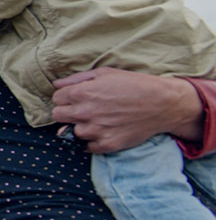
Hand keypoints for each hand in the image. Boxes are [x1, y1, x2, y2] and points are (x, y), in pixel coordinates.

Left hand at [52, 68, 202, 152]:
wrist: (163, 104)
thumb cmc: (134, 85)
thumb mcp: (105, 73)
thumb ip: (76, 79)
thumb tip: (56, 84)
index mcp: (81, 93)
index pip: (56, 99)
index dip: (65, 97)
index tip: (77, 98)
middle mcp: (84, 113)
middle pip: (57, 116)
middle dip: (67, 112)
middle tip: (84, 109)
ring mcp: (95, 131)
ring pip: (72, 132)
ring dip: (82, 126)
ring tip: (100, 119)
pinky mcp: (106, 145)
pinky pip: (87, 146)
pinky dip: (93, 140)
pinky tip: (106, 130)